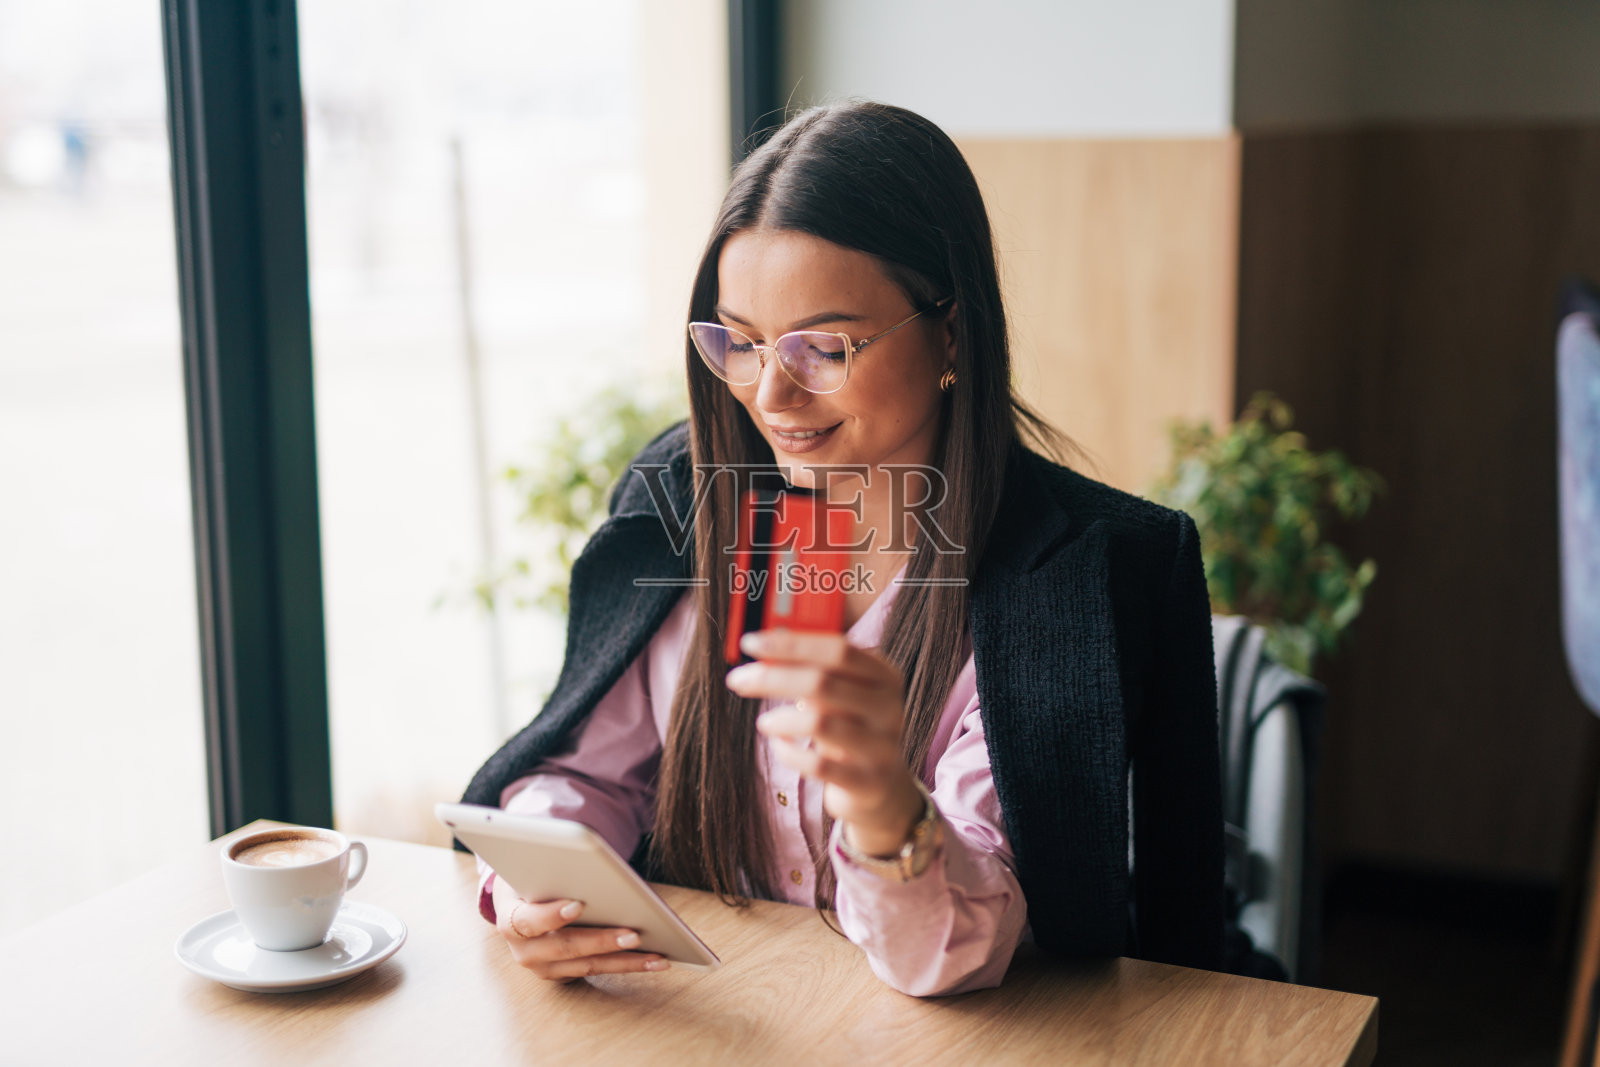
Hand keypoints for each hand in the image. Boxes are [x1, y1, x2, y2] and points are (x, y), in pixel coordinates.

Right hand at [491, 875, 669, 980]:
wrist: (519, 899)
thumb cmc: (531, 878)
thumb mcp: (531, 868)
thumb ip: (550, 869)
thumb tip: (586, 860)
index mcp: (509, 920)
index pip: (527, 921)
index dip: (551, 915)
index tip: (579, 905)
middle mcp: (524, 951)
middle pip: (566, 948)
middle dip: (602, 942)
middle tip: (634, 934)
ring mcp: (544, 967)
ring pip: (588, 966)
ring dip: (626, 962)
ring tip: (657, 955)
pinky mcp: (565, 974)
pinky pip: (599, 971)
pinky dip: (628, 965)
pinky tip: (656, 959)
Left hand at [728, 629, 924, 855]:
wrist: (880, 784)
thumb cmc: (849, 726)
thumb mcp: (842, 693)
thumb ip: (812, 668)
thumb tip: (763, 648)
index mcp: (884, 675)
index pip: (838, 649)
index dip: (792, 644)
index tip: (749, 643)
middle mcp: (889, 708)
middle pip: (823, 683)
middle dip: (772, 678)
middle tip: (738, 679)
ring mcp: (882, 746)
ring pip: (819, 724)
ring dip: (780, 719)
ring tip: (763, 722)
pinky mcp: (868, 781)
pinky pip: (818, 765)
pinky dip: (789, 753)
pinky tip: (779, 746)